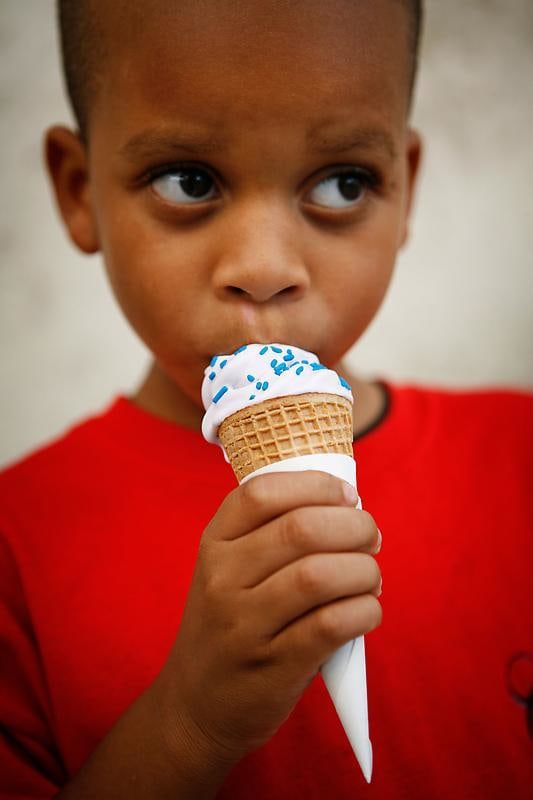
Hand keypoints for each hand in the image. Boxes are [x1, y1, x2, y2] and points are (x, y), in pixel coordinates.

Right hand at [156, 470, 381, 770]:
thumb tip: (349, 507)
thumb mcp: (227, 572)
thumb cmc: (229, 626)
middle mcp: (223, 579)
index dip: (317, 485)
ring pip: (320, 575)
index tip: (348, 496)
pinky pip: (332, 624)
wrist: (195, 706)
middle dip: (354, 526)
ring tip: (369, 577)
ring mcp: (245, 625)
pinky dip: (364, 609)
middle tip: (371, 538)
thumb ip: (271, 535)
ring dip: (363, 569)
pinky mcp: (274, 666)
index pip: (263, 492)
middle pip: (301, 529)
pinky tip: (366, 609)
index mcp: (214, 544)